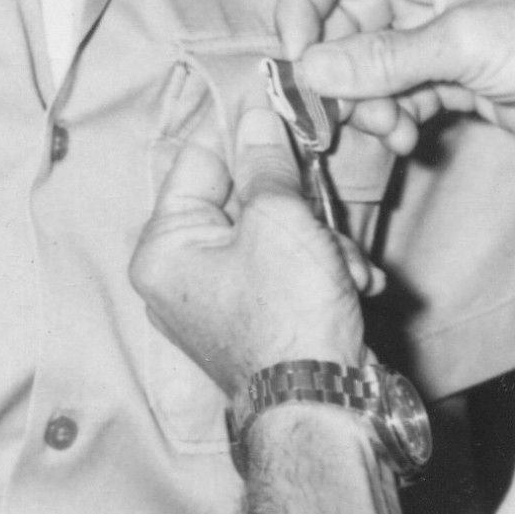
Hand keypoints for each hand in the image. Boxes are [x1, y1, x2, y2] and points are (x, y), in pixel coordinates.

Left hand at [133, 90, 368, 399]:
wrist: (323, 405)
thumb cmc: (289, 315)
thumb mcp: (279, 220)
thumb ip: (265, 162)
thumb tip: (256, 114)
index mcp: (163, 247)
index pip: (198, 158)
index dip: (244, 131)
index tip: (282, 108)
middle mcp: (179, 274)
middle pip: (238, 197)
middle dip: (295, 202)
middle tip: (323, 206)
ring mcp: (216, 301)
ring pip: (270, 233)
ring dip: (319, 240)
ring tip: (345, 266)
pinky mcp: (254, 320)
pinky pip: (282, 270)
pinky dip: (320, 271)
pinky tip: (351, 284)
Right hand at [278, 0, 514, 193]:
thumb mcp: (466, 43)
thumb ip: (384, 58)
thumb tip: (310, 69)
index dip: (305, 7)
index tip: (297, 60)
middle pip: (345, 19)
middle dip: (338, 68)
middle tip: (337, 114)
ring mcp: (439, 29)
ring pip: (368, 63)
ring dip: (366, 101)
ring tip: (391, 130)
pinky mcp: (452, 73)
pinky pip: (397, 92)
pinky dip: (392, 116)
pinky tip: (409, 138)